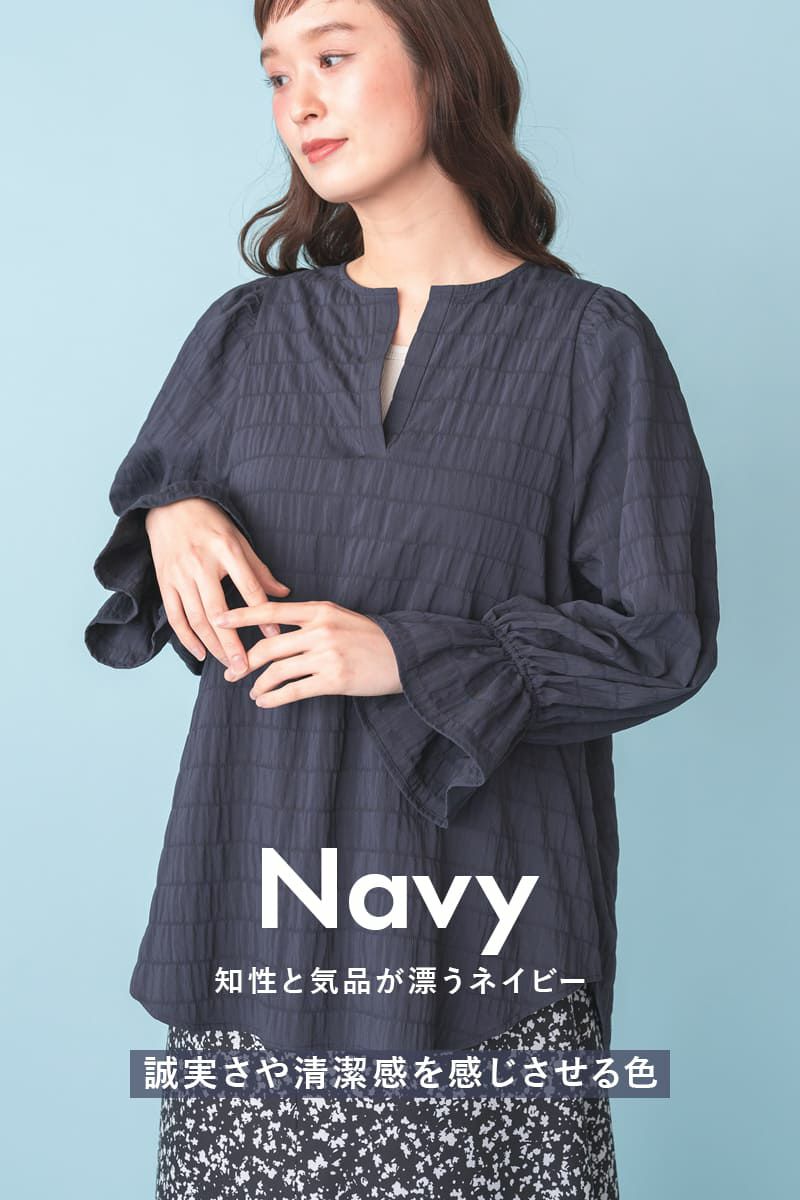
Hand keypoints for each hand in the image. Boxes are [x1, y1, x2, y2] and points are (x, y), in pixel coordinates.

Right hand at [144, 497, 291, 669]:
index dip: (262, 614)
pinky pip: (175, 616)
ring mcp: (180, 575)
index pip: (248, 587)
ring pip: (197, 618)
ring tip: (228, 664)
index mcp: (226, 550)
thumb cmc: (211, 523)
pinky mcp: (164, 582)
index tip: (274, 636)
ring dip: (213, 646)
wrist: (170, 505)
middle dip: (232, 642)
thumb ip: (259, 569)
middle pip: (219, 611)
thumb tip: (285, 593)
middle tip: (245, 666)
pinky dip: (187, 638)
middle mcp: (201, 564)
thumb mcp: (239, 539)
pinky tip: (201, 654)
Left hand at [213, 599, 402, 706]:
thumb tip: (275, 631)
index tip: (217, 620)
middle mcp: (321, 630)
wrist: (406, 656)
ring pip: (277, 671)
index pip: (271, 610)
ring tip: (252, 692)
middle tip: (230, 673)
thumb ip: (310, 620)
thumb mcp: (340, 618)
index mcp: (320, 610)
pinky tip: (264, 702)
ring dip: (258, 684)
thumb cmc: (370, 638)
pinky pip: (293, 690)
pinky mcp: (334, 680)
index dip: (240, 615)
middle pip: (268, 646)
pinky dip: (273, 698)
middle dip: (243, 662)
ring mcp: (327, 655)